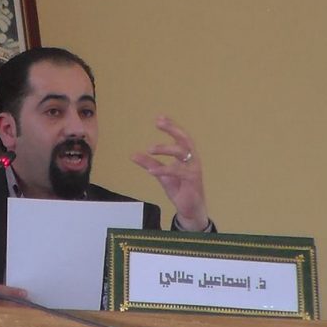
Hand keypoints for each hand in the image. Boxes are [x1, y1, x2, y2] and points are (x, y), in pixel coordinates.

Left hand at [132, 116, 208, 230]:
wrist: (191, 209)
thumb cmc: (180, 188)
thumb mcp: (161, 174)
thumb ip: (150, 163)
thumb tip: (133, 155)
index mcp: (187, 156)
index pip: (180, 137)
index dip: (171, 126)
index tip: (159, 117)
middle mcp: (192, 159)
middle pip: (185, 139)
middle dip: (172, 129)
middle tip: (159, 123)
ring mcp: (194, 169)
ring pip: (182, 152)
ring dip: (165, 148)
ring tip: (150, 148)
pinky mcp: (192, 181)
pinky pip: (178, 172)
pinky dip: (164, 170)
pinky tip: (151, 171)